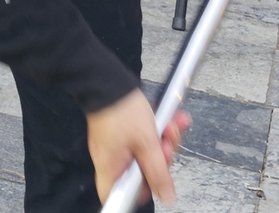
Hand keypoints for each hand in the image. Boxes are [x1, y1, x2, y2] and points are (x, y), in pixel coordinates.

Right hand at [86, 89, 187, 205]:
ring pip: (145, 154)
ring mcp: (116, 146)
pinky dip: (156, 131)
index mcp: (110, 167)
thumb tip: (166, 197)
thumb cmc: (121, 110)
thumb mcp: (147, 143)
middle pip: (140, 173)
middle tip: (166, 144)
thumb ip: (158, 173)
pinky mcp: (121, 133)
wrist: (108, 80)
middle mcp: (111, 160)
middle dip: (161, 158)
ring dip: (163, 141)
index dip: (138, 194)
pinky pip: (143, 140)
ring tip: (170, 126)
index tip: (155, 183)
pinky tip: (169, 120)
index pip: (117, 197)